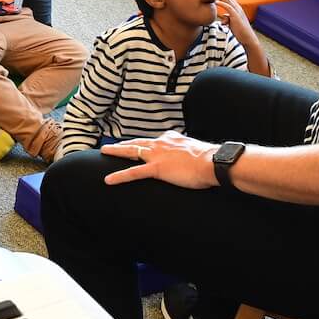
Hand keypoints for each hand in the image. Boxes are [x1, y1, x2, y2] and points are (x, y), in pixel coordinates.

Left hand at [100, 131, 215, 187]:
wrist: (213, 162)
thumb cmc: (210, 160)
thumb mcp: (198, 152)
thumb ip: (189, 153)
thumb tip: (192, 158)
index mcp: (172, 139)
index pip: (154, 140)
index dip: (145, 143)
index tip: (139, 144)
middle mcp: (161, 144)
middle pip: (138, 142)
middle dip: (124, 144)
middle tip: (112, 145)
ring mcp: (157, 155)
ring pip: (131, 151)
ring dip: (116, 151)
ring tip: (104, 151)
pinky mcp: (156, 168)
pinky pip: (133, 173)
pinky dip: (119, 176)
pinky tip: (108, 180)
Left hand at [212, 0, 251, 34]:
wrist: (247, 38)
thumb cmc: (239, 31)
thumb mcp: (232, 23)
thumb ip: (228, 18)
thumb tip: (223, 17)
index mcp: (237, 8)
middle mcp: (238, 8)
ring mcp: (238, 11)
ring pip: (228, 0)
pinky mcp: (236, 17)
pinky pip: (229, 8)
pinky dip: (222, 3)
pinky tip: (216, 2)